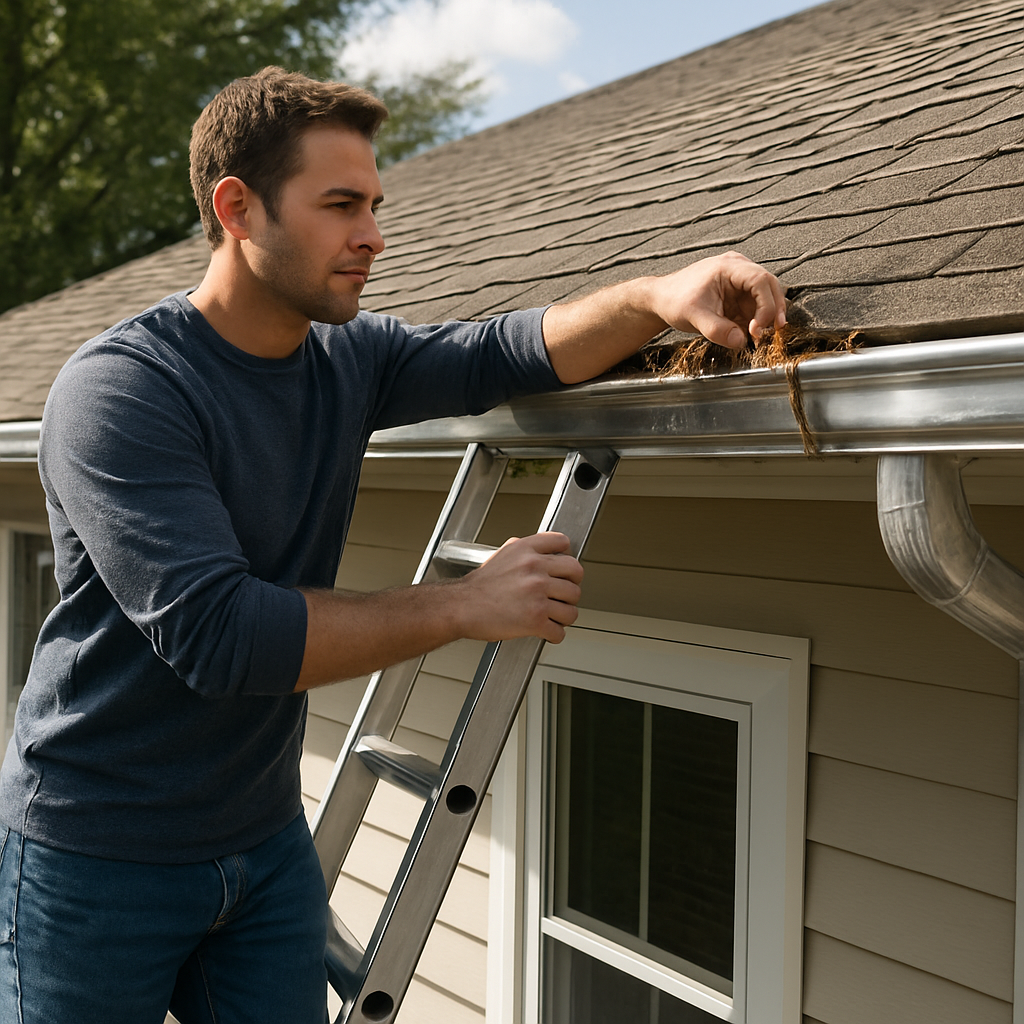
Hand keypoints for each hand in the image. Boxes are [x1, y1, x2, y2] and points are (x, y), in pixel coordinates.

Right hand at [455, 532, 583, 643]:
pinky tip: (547, 631)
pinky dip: (555, 635)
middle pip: (576, 574)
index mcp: (525, 550)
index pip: (563, 543)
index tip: (565, 568)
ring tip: (554, 616)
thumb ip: (521, 549)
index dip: (567, 556)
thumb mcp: (500, 556)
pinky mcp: (536, 619)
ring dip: (565, 614)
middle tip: (564, 595)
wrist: (460, 607)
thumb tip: (539, 548)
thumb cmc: (477, 587)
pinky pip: (560, 630)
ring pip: (572, 606)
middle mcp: (534, 569)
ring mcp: (537, 594)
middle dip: (572, 586)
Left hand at [648, 251, 786, 349]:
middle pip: (770, 286)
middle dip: (772, 311)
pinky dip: (756, 320)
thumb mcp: (694, 317)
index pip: (761, 280)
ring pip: (766, 297)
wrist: (663, 299)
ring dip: (765, 318)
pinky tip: (748, 332)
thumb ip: (717, 330)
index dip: (766, 305)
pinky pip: (756, 306)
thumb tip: (741, 342)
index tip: (757, 328)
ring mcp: (740, 281)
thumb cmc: (674, 300)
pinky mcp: (739, 294)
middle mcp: (738, 269)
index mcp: (729, 267)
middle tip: (769, 333)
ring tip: (755, 336)